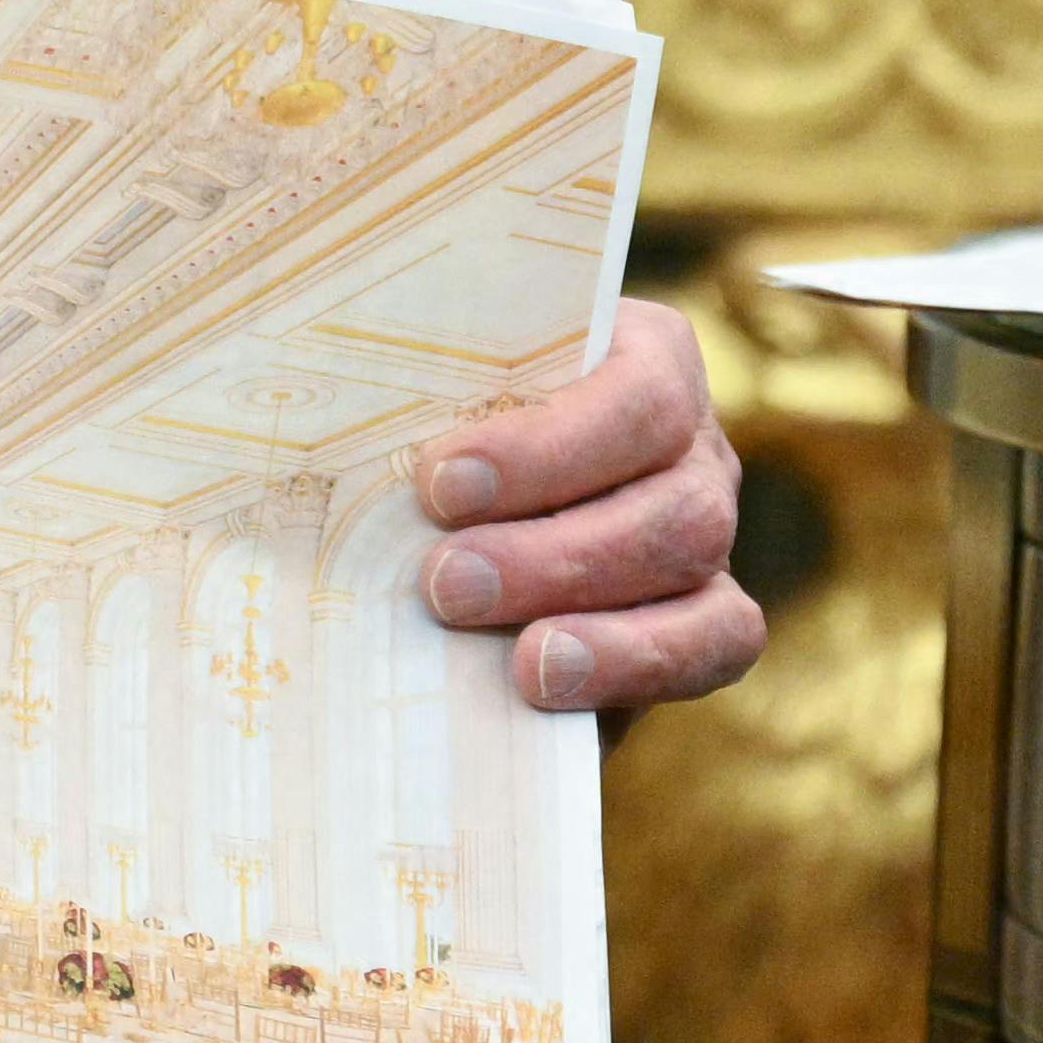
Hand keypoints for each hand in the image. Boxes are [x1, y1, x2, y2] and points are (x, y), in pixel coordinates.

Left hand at [413, 303, 763, 712]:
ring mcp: (710, 532)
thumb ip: (418, 388)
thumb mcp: (434, 383)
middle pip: (674, 501)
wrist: (472, 503)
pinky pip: (718, 644)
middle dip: (554, 554)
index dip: (546, 449)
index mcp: (642, 356)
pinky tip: (551, 686)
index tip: (441, 484)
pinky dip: (639, 668)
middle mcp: (692, 442)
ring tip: (517, 661)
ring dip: (602, 624)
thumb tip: (324, 397)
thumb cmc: (441, 418)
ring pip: (696, 571)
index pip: (635, 398)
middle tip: (446, 584)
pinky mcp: (708, 617)